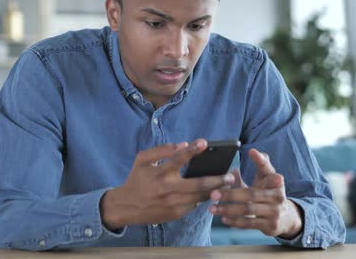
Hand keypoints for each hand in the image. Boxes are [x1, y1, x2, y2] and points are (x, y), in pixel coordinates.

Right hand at [100, 139, 234, 228]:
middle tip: (229, 175)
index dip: (192, 149)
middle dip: (217, 179)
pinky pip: (194, 204)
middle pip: (199, 183)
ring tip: (226, 184)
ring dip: (214, 190)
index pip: (178, 158)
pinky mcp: (176, 213)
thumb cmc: (136, 179)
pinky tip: (212, 192)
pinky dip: (203, 197)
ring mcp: (173, 203)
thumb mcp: (142, 160)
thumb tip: (183, 144)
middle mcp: (168, 188)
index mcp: (160, 172)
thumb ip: (162, 150)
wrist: (126, 207)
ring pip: (200, 196)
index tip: (204, 142)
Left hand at [208, 148, 302, 238]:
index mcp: (275, 180)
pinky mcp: (271, 225)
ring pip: (248, 210)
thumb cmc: (268, 192)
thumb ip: (255, 168)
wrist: (285, 217)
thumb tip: (240, 161)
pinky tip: (223, 218)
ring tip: (212, 208)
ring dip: (228, 209)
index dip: (260, 160)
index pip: (267, 168)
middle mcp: (277, 195)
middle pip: (251, 194)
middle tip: (213, 193)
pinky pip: (250, 223)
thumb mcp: (265, 179)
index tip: (251, 151)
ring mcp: (275, 211)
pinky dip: (235, 221)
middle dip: (230, 195)